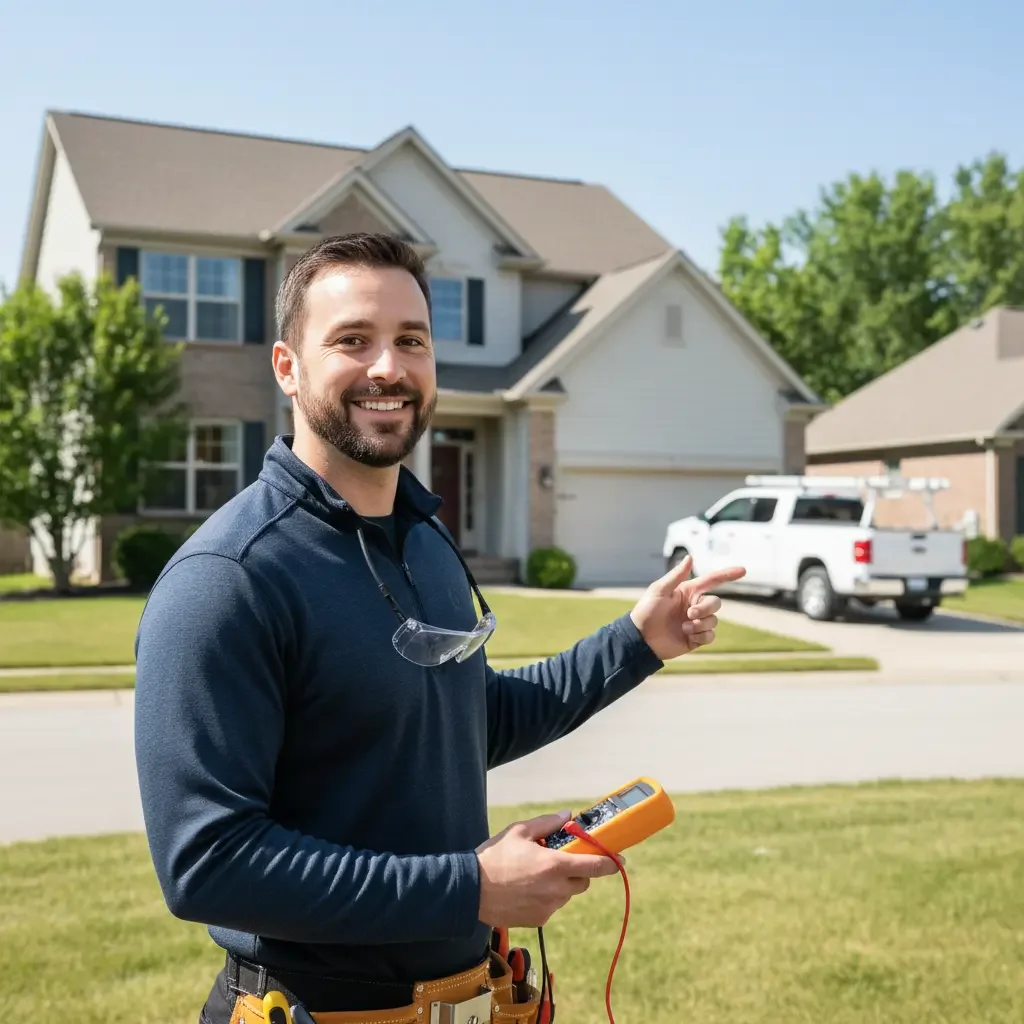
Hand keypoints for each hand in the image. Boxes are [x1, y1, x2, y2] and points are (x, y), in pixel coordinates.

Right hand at [476, 810, 620, 927]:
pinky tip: (526, 889)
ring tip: (535, 874)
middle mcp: (556, 889)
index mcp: (554, 865)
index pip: (595, 866)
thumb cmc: (493, 858)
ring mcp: (548, 907)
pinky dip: (547, 897)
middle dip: (579, 870)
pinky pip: (552, 906)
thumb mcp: (518, 831)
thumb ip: (547, 824)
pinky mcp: (539, 920)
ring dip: (561, 884)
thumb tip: (567, 816)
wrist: (469, 892)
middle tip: (561, 860)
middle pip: (584, 881)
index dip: (611, 862)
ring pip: (567, 894)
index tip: (619, 860)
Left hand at [630, 555, 745, 661]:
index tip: (743, 570)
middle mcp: (694, 606)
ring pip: (713, 620)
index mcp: (688, 592)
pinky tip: (687, 636)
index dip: (727, 575)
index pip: (712, 581)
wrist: (641, 638)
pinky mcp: (696, 638)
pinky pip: (710, 635)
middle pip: (716, 603)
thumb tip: (690, 557)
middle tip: (689, 614)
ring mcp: (696, 622)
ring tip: (683, 627)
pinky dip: (701, 636)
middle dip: (705, 609)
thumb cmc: (647, 611)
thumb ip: (676, 575)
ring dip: (700, 624)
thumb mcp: (659, 590)